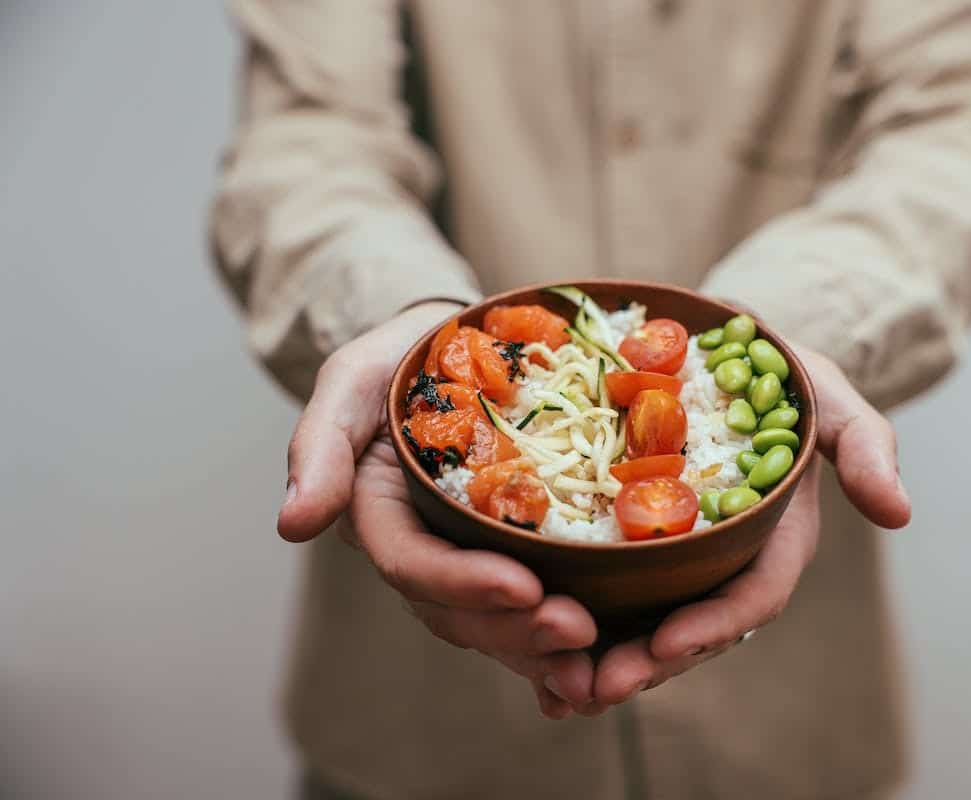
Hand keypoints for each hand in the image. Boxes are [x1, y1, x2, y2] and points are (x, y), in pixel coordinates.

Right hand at [277, 303, 599, 718]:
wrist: (454, 346)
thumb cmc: (399, 358)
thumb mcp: (349, 381)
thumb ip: (320, 446)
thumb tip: (294, 524)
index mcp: (381, 517)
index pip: (412, 564)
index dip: (462, 583)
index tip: (523, 585)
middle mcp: (424, 550)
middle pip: (460, 610)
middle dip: (516, 628)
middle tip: (578, 630)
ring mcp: (469, 558)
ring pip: (500, 622)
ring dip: (545, 649)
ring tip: (598, 658)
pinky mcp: (516, 553)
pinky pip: (536, 604)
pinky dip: (565, 638)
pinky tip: (609, 653)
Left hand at [585, 348, 910, 709]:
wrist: (726, 354)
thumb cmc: (783, 378)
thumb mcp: (828, 397)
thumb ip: (865, 446)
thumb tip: (899, 513)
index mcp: (775, 541)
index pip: (752, 598)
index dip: (713, 626)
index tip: (667, 642)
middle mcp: (725, 562)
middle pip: (690, 628)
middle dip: (647, 662)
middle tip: (594, 685)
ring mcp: (679, 559)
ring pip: (645, 624)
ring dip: (604, 659)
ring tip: (558, 685)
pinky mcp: (635, 544)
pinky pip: (609, 594)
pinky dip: (576, 627)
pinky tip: (533, 652)